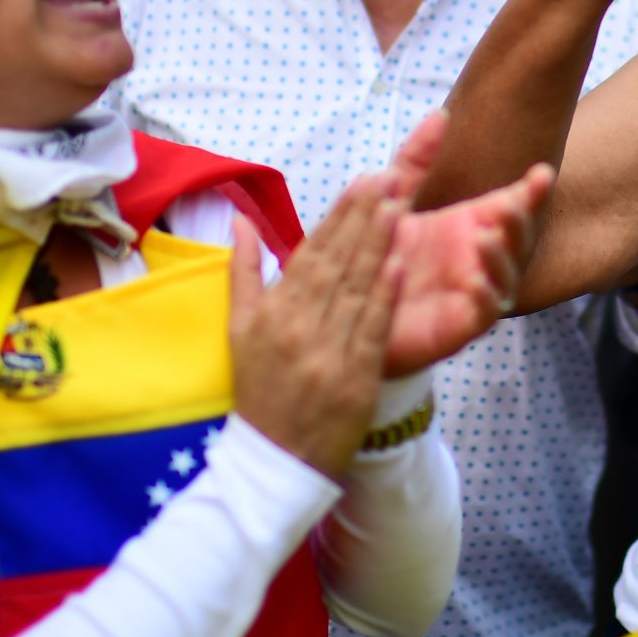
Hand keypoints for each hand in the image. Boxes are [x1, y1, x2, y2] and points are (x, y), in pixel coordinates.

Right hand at [228, 173, 403, 478]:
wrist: (274, 460)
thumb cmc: (258, 390)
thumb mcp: (238, 330)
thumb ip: (243, 272)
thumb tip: (239, 220)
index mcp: (272, 314)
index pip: (311, 254)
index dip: (339, 216)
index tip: (363, 180)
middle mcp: (298, 329)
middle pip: (336, 264)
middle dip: (363, 217)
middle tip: (387, 176)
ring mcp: (326, 354)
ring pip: (356, 290)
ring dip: (378, 245)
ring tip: (398, 204)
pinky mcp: (353, 380)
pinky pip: (371, 330)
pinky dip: (384, 296)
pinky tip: (398, 263)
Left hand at [380, 111, 554, 374]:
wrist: (343, 304)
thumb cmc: (371, 251)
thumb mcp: (391, 196)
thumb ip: (415, 159)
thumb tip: (441, 114)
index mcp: (466, 226)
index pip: (512, 205)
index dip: (532, 191)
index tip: (541, 171)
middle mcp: (475, 258)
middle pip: (516, 239)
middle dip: (521, 221)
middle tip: (512, 203)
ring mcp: (470, 293)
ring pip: (506, 277)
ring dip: (502, 257)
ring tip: (486, 236)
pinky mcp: (456, 326)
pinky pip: (484, 313)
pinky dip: (485, 296)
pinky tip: (473, 279)